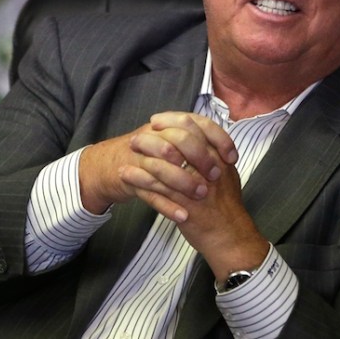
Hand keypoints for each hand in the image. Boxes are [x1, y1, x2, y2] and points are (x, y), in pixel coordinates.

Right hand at [78, 112, 236, 214]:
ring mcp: (139, 157)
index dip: (216, 138)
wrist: (109, 166)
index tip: (231, 158)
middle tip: (215, 176)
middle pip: (179, 140)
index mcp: (167, 125)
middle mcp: (152, 135)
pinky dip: (166, 206)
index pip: (196, 122)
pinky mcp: (129, 178)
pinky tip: (182, 217)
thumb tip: (225, 149)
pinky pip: (148, 192)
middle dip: (200, 158)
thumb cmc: (148, 156)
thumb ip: (195, 142)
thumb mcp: (169, 142)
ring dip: (183, 182)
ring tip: (201, 197)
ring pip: (162, 167)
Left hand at [120, 113, 267, 279]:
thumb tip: (199, 136)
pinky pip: (156, 186)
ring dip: (143, 154)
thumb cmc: (226, 205)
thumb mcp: (227, 174)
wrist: (229, 235)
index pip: (195, 126)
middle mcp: (209, 166)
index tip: (156, 121)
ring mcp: (197, 183)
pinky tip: (125, 174)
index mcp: (219, 156)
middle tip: (137, 136)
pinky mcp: (184, 202)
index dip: (172, 120)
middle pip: (178, 139)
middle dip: (155, 135)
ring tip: (128, 151)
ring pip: (165, 162)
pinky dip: (138, 178)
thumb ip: (214, 154)